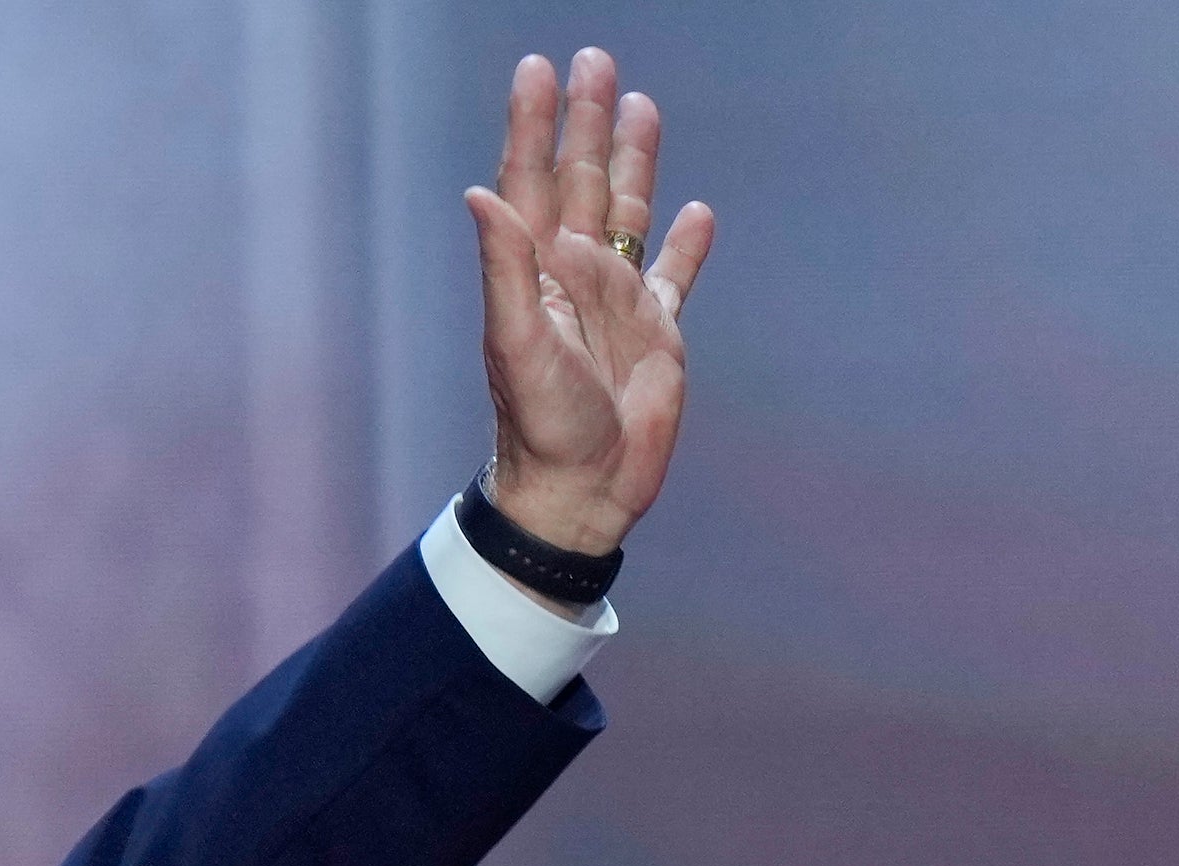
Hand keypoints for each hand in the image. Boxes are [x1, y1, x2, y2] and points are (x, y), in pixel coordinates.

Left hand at [463, 46, 716, 561]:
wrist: (581, 491)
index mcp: (538, 271)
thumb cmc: (541, 426)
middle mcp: (576, 276)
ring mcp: (619, 302)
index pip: (532, 180)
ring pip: (630, 213)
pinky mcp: (658, 333)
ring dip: (634, 161)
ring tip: (640, 106)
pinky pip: (675, 277)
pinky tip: (698, 212)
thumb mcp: (517, 343)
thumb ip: (505, 267)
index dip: (534, 125)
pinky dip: (687, 247)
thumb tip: (480, 194)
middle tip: (594, 60)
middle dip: (587, 122)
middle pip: (583, 179)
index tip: (540, 69)